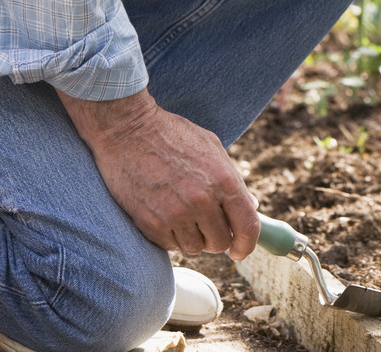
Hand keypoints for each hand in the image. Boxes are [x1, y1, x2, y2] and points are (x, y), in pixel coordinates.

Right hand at [57, 87, 259, 257]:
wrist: (128, 129)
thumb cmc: (172, 135)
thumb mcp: (211, 147)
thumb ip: (233, 179)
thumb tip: (252, 207)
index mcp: (222, 179)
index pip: (248, 226)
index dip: (247, 244)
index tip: (240, 250)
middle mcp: (202, 200)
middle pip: (220, 243)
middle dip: (216, 237)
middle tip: (205, 222)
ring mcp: (175, 214)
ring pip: (195, 248)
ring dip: (192, 236)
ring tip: (182, 212)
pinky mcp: (151, 224)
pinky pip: (171, 246)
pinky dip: (171, 236)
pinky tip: (164, 212)